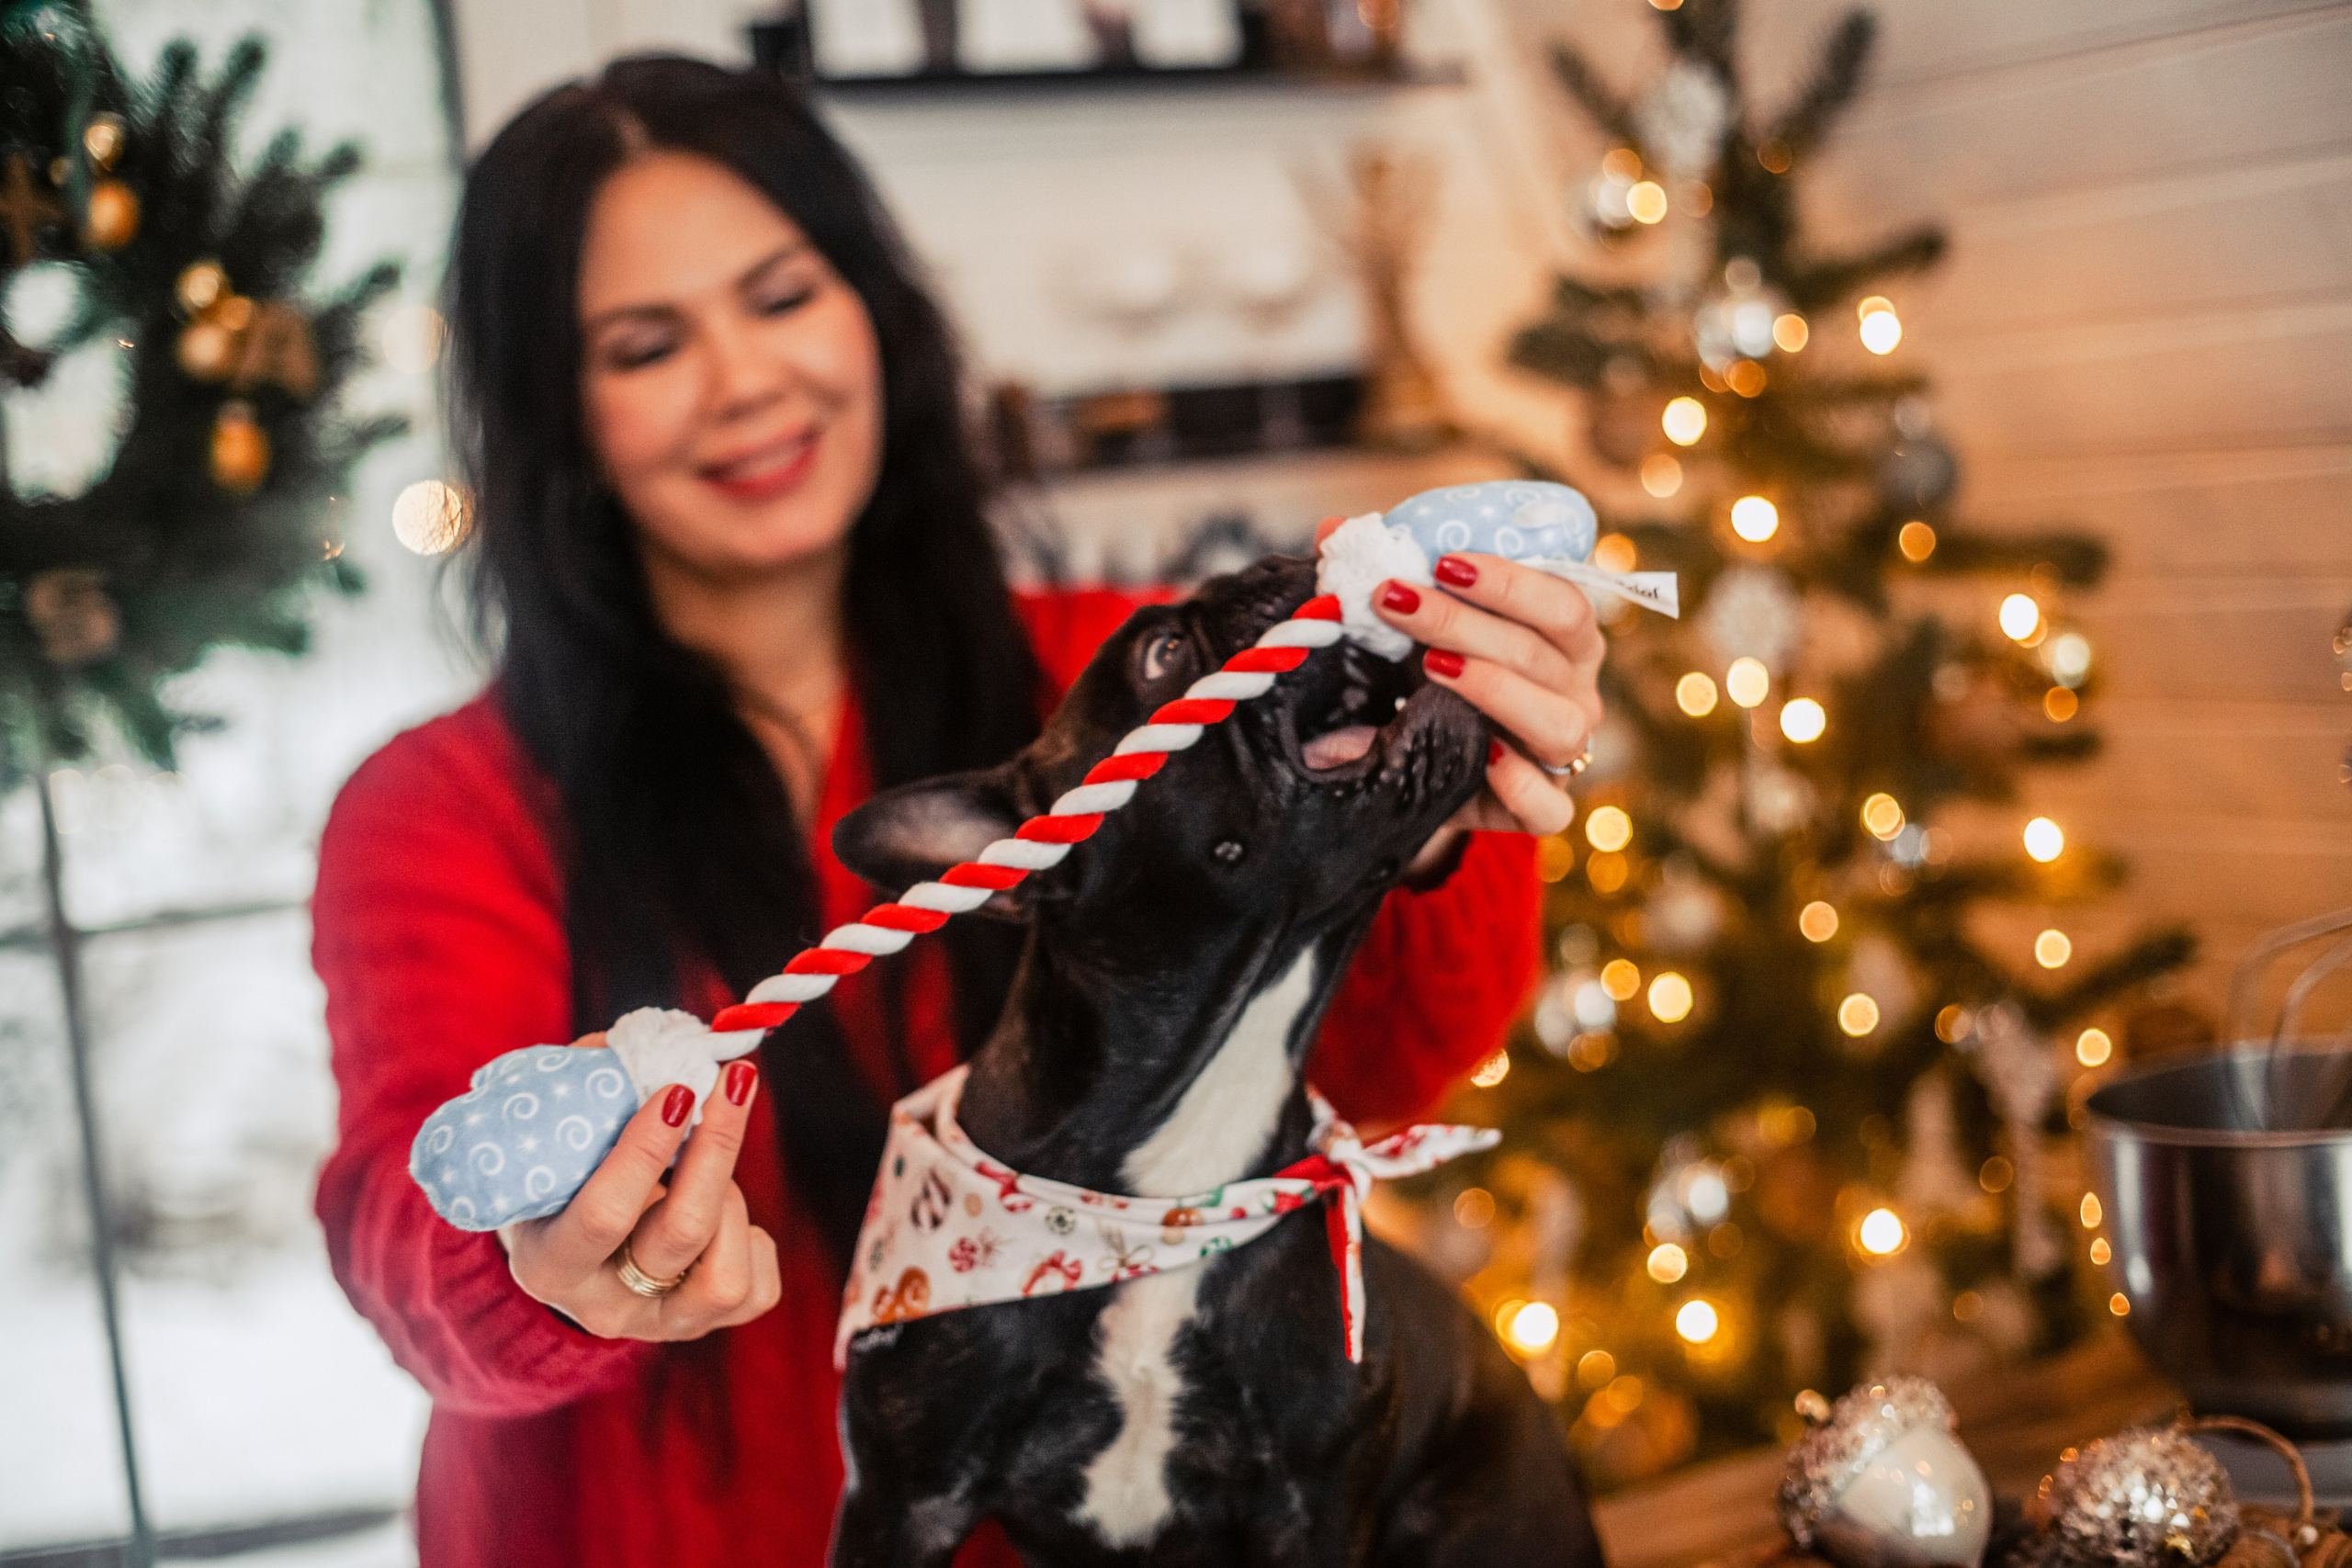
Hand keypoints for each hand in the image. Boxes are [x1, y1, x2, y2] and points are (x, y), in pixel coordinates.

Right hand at [500, 1035, 780, 1340]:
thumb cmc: (559, 1180)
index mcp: (548, 1262)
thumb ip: (590, 1095)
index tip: (677, 1090)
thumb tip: (648, 1046)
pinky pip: (759, 1289)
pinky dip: (753, 1238)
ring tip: (710, 1160)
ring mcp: (659, 1324)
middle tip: (731, 1082)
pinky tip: (724, 1213)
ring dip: (731, 1197)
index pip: (604, 1214)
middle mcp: (603, 1307)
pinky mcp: (706, 1327)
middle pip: (681, 1232)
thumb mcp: (551, 1145)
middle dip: (716, 1148)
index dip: (645, 1150)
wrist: (567, 1257)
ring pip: (725, 1273)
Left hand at [1314, 518, 1604, 842]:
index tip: (1441, 562)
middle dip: (1464, 624)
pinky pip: (1552, 807)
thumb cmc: (1436, 675)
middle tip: (1396, 602)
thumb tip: (1333, 533)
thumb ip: (1389, 578)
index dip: (1509, 581)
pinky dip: (1521, 784)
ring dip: (1495, 691)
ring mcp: (1565, 753)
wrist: (1431, 759)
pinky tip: (1482, 757)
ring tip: (1430, 667)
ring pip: (1561, 725)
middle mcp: (1577, 691)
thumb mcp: (1417, 626)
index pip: (1563, 602)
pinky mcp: (1545, 808)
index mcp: (1564, 640)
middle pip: (1541, 655)